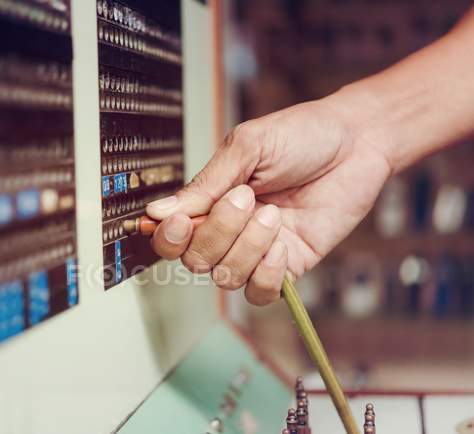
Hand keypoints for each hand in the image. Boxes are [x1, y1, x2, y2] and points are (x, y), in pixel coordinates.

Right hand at [147, 91, 392, 305]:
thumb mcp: (248, 148)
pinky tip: (281, 244)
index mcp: (211, 200)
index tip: (178, 221)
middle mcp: (229, 230)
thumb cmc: (302, 135)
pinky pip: (261, 293)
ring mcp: (257, 250)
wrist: (357, 141)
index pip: (172, 235)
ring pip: (226, 277)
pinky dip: (266, 274)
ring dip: (247, 247)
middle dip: (217, 232)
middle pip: (195, 260)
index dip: (168, 237)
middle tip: (246, 197)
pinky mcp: (289, 264)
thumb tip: (158, 211)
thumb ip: (206, 183)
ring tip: (274, 213)